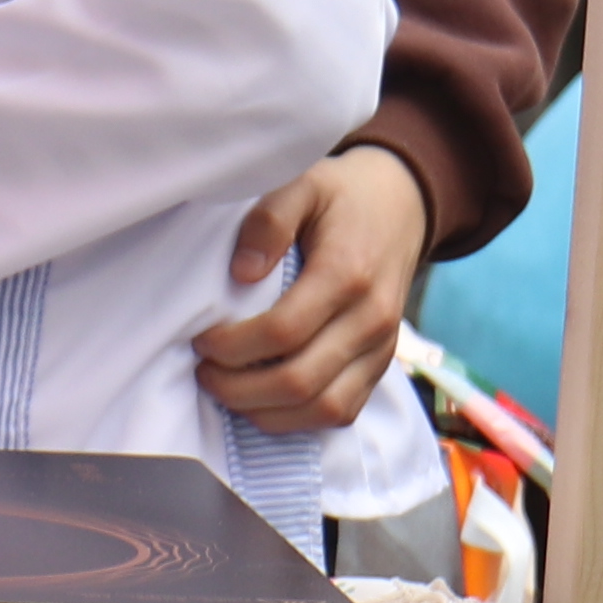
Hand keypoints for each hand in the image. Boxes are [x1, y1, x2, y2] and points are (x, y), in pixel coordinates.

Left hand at [192, 144, 430, 431]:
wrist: (401, 204)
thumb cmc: (341, 195)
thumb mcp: (302, 183)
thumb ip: (270, 220)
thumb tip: (241, 272)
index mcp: (347, 274)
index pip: (283, 331)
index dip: (233, 346)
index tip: (200, 340)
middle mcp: (371, 319)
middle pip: (300, 380)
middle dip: (239, 387)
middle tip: (203, 371)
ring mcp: (381, 348)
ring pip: (324, 408)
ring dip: (266, 411)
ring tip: (226, 390)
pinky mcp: (381, 364)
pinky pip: (343, 411)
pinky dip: (298, 419)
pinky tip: (262, 403)